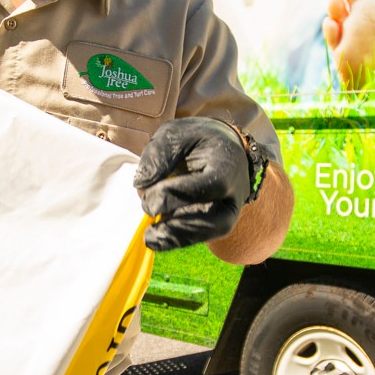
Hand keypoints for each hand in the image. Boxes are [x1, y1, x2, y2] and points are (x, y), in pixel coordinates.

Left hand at [133, 117, 254, 252]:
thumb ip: (158, 156)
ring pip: (210, 233)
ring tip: (150, 238)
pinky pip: (200, 236)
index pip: (210, 185)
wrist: (223, 148)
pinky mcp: (216, 222)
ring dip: (178, 238)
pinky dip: (177, 239)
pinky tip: (155, 240)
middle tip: (149, 224)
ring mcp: (228, 211)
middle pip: (217, 219)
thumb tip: (141, 187)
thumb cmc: (197, 140)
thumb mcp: (176, 134)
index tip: (147, 197)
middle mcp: (234, 194)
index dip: (178, 194)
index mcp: (227, 166)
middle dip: (182, 225)